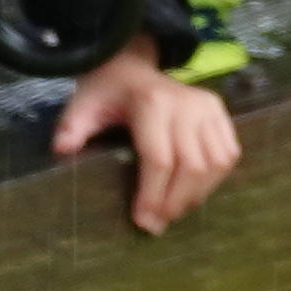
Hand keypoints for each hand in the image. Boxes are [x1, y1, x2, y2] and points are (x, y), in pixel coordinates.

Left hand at [56, 43, 238, 232]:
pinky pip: (228, 154)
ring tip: (175, 211)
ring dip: (197, 194)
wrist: (133, 66)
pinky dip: (215, 179)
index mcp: (152, 103)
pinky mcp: (220, 111)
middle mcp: (186, 104)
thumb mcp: (83, 105)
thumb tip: (62, 150)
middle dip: (175, 202)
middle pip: (191, 166)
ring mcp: (208, 107)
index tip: (143, 220)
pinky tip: (194, 192)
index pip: (159, 159)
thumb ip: (72, 126)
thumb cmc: (107, 92)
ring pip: (215, 163)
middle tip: (158, 224)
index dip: (153, 195)